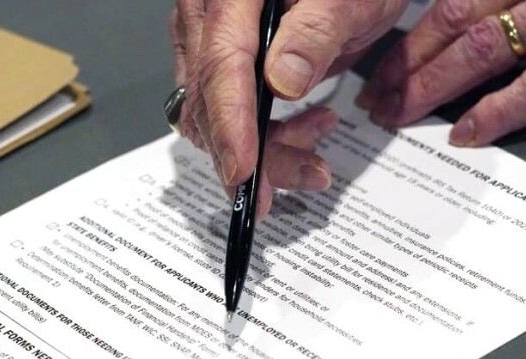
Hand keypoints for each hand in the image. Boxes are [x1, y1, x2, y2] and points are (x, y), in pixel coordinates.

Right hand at [171, 0, 407, 217]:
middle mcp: (206, 12)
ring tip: (318, 134)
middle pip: (211, 99)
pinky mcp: (218, 60)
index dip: (230, 123)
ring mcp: (206, 37)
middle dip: (254, 151)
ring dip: (263, 145)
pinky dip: (261, 134)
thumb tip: (282, 81)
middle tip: (305, 174)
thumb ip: (316, 31)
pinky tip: (302, 128)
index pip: (220, 64)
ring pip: (213, 115)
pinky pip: (224, 112)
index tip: (244, 170)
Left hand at [357, 0, 525, 145]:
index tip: (381, 64)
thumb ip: (507, 1)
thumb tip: (457, 27)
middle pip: (457, 22)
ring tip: (400, 114)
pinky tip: (464, 133)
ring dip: (434, 87)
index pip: (453, 1)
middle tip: (377, 97)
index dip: (412, 37)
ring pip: (485, 51)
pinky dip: (497, 112)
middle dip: (408, 64)